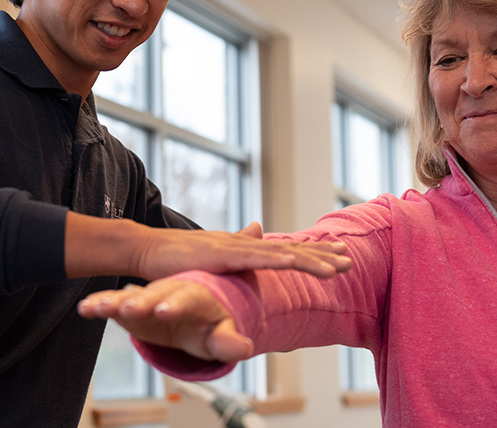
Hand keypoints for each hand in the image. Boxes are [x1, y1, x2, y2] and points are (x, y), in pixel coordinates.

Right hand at [65, 216, 351, 279]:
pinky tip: (295, 263)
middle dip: (322, 255)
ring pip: (280, 255)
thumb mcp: (214, 252)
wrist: (146, 249)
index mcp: (244, 248)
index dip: (314, 253)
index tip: (340, 256)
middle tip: (350, 258)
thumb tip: (258, 228)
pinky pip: (252, 259)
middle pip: (291, 250)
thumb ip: (238, 241)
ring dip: (310, 260)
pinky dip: (276, 261)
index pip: (286, 251)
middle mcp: (244, 244)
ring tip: (336, 267)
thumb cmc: (176, 256)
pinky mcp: (219, 255)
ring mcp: (233, 248)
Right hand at [78, 280, 251, 361]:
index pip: (187, 298)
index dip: (176, 304)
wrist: (196, 308)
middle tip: (130, 309)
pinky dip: (99, 305)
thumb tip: (246, 348)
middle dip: (142, 302)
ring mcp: (148, 298)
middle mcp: (169, 292)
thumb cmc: (211, 318)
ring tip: (97, 308)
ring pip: (129, 298)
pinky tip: (85, 309)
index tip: (166, 311)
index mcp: (195, 294)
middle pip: (154, 297)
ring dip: (114, 302)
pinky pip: (113, 304)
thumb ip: (230, 341)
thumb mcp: (222, 332)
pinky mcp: (130, 307)